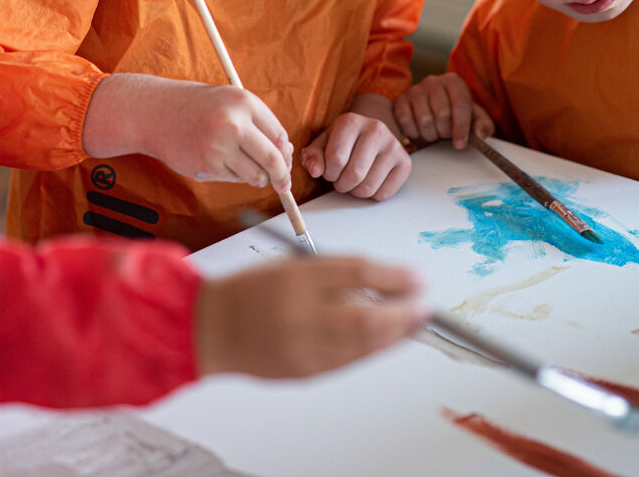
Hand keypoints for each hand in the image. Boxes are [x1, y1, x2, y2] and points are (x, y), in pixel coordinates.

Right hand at [83, 74, 292, 192]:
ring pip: (256, 175)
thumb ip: (257, 123)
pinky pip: (234, 178)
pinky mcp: (208, 165)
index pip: (280, 136)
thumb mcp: (229, 102)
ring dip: (256, 178)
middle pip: (274, 160)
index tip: (287, 164)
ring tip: (243, 167)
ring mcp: (221, 146)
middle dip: (282, 176)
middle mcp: (235, 124)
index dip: (286, 154)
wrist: (156, 113)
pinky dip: (233, 176)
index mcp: (245, 103)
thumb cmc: (196, 107)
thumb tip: (285, 154)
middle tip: (283, 185)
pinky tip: (218, 161)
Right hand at [196, 256, 424, 377]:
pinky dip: (374, 349)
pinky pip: (349, 361)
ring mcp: (302, 348)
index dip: (394, 275)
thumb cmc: (253, 291)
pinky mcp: (305, 372)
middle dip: (405, 313)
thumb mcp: (291, 266)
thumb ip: (336, 273)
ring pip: (364, 344)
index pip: (357, 273)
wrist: (213, 328)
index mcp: (296, 278)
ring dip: (397, 334)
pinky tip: (386, 339)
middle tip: (425, 305)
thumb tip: (388, 281)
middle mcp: (300, 314)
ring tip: (414, 322)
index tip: (418, 277)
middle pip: (368, 316)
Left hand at [299, 110, 410, 199]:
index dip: (328, 173)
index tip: (329, 171)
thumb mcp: (322, 144)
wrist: (370, 134)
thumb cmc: (342, 142)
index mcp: (351, 121)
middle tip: (341, 180)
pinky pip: (384, 194)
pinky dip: (372, 195)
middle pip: (354, 175)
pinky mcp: (405, 162)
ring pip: (369, 187)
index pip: (336, 159)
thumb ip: (312, 156)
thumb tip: (315, 171)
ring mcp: (393, 145)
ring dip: (355, 192)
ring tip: (354, 181)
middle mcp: (376, 129)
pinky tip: (369, 182)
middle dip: (342, 185)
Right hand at [392, 73, 492, 147]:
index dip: (461, 127)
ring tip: (434, 133)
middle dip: (445, 132)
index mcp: (454, 82)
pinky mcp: (400, 100)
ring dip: (430, 134)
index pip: (460, 103)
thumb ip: (484, 125)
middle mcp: (434, 81)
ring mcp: (415, 89)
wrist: (430, 111)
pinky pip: (406, 121)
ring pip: (424, 120)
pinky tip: (419, 131)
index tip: (460, 144)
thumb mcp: (474, 119)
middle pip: (442, 113)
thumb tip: (480, 134)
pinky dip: (414, 133)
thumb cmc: (455, 115)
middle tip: (445, 135)